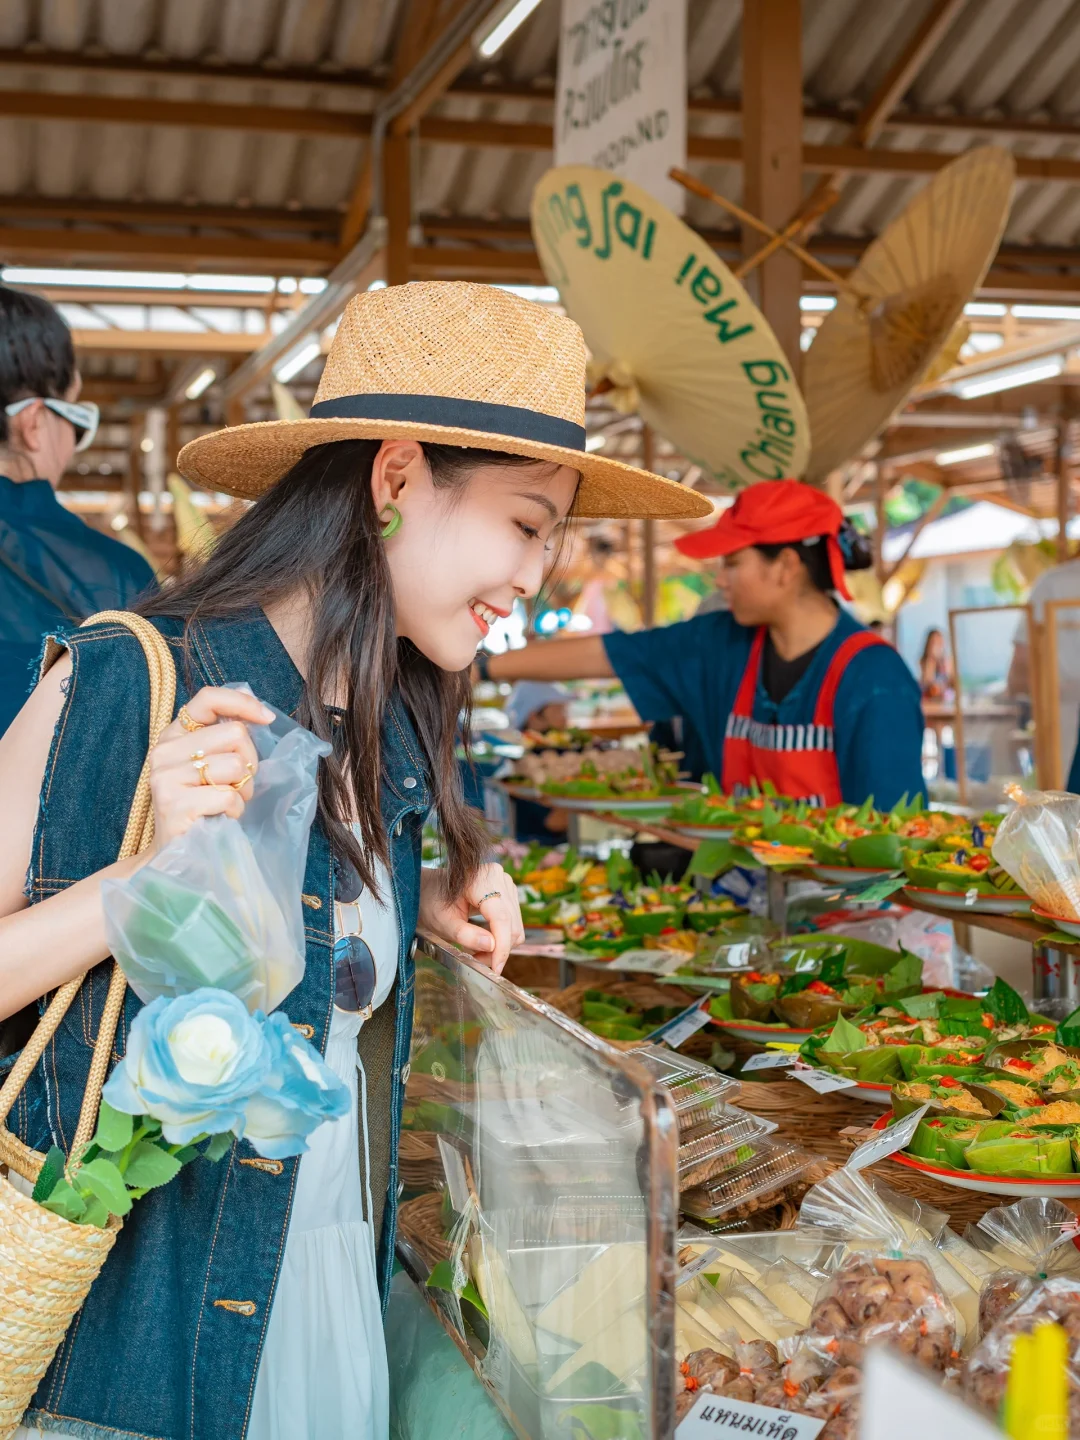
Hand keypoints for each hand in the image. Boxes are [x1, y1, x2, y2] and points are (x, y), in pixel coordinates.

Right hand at [149, 687, 273, 850]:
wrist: (176, 853)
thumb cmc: (202, 806)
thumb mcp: (209, 766)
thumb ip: (224, 740)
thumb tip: (261, 716)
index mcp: (173, 735)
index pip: (208, 699)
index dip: (242, 703)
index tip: (266, 719)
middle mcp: (164, 751)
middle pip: (235, 734)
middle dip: (250, 762)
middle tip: (238, 785)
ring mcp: (166, 777)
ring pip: (236, 765)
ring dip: (243, 789)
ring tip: (227, 803)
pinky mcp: (175, 804)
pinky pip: (229, 796)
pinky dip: (235, 809)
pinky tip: (221, 817)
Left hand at [417, 863, 523, 975]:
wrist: (428, 889)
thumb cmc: (431, 902)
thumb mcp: (443, 922)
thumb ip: (465, 935)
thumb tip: (491, 946)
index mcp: (481, 879)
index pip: (501, 918)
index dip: (501, 946)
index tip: (495, 968)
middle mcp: (498, 878)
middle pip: (511, 924)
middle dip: (498, 949)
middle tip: (477, 960)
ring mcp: (505, 885)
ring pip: (515, 926)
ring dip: (501, 945)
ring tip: (478, 952)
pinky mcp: (507, 893)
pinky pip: (513, 922)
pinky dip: (502, 938)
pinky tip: (484, 941)